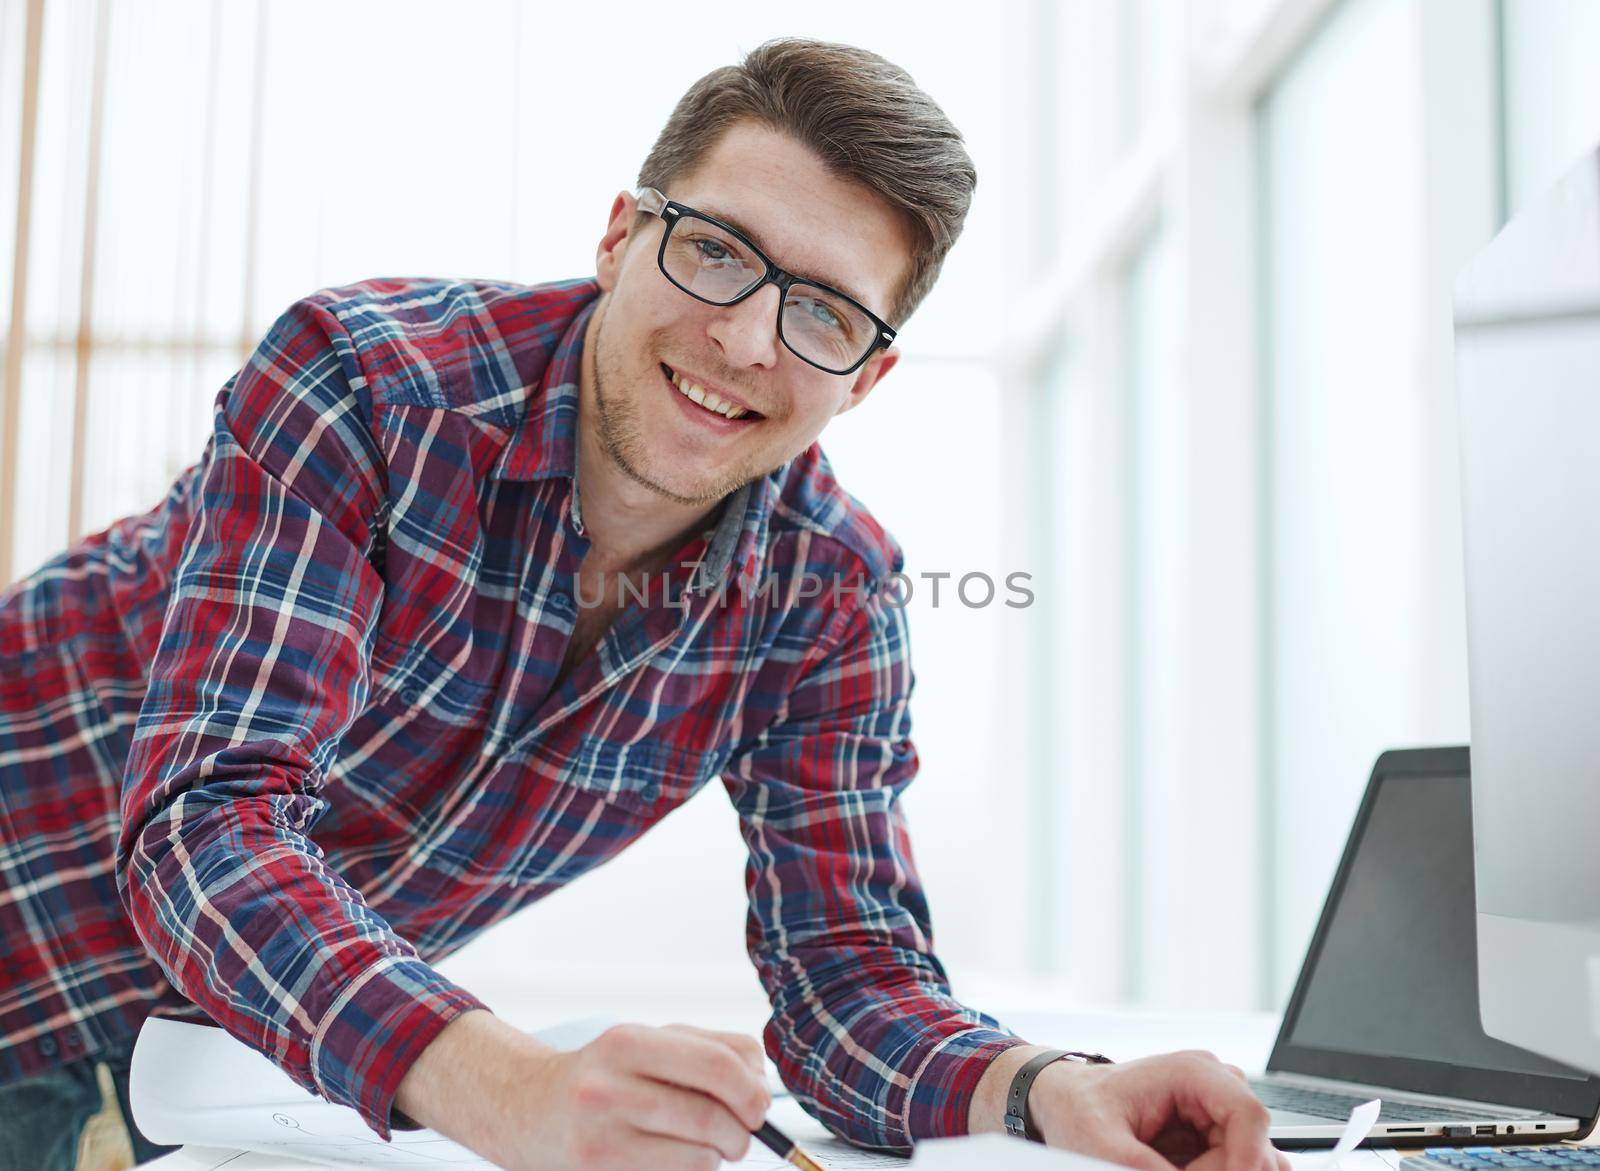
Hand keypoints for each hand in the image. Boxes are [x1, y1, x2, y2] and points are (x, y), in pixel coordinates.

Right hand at [396, 1011, 771, 1170]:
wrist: (528, 1107)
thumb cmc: (606, 1074)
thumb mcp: (650, 1043)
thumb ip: (710, 1050)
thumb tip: (762, 1085)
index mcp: (629, 1041)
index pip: (720, 1063)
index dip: (754, 1088)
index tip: (759, 1102)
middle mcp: (610, 1084)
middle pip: (713, 1112)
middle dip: (744, 1128)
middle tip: (744, 1131)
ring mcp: (602, 1130)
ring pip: (700, 1151)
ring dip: (720, 1152)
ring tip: (708, 1142)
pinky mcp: (599, 1166)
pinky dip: (695, 1166)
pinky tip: (678, 1155)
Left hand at [976, 1047, 1289, 1170]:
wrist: (1064, 1103)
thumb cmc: (1078, 1111)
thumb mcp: (1102, 1146)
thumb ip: (1146, 1169)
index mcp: (1192, 1071)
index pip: (1249, 1117)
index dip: (1247, 1160)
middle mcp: (1213, 1085)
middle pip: (1250, 1145)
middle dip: (1221, 1170)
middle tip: (1167, 1169)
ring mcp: (1215, 1109)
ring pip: (1245, 1158)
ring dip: (1214, 1170)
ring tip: (1162, 1163)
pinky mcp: (1212, 1132)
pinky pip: (1234, 1163)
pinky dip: (1214, 1170)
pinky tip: (1179, 1166)